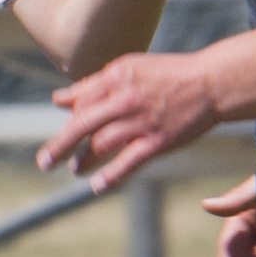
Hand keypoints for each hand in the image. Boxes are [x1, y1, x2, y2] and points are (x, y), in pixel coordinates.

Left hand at [39, 49, 219, 192]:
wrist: (211, 82)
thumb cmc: (169, 75)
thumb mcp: (129, 69)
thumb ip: (93, 85)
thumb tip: (58, 99)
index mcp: (115, 77)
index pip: (80, 101)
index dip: (70, 117)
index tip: (66, 133)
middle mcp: (124, 98)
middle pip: (81, 124)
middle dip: (59, 146)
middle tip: (44, 163)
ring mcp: (140, 121)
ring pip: (101, 145)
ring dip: (83, 161)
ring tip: (76, 169)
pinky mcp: (157, 141)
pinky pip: (127, 162)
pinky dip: (110, 176)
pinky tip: (98, 186)